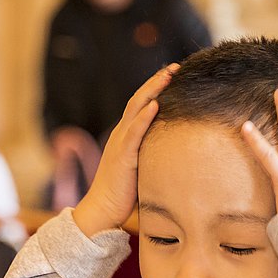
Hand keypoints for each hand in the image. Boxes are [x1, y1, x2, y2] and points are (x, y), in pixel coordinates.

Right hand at [72, 64, 177, 238]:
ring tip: (168, 75)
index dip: (156, 88)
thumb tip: (173, 151)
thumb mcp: (141, 167)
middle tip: (175, 67)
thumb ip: (151, 154)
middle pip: (139, 100)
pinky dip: (144, 118)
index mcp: (126, 136)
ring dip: (153, 91)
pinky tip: (155, 105)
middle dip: (157, 82)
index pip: (141, 105)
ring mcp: (120, 144)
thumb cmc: (123, 193)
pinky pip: (134, 134)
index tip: (173, 75)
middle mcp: (122, 134)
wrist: (102, 210)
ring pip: (136, 110)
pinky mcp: (122, 157)